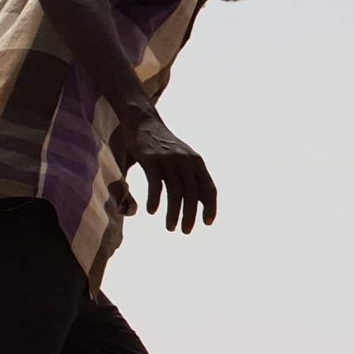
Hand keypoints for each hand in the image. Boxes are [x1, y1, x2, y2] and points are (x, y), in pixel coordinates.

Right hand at [117, 112, 217, 233]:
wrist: (142, 121)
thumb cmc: (163, 146)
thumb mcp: (183, 159)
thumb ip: (192, 177)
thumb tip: (201, 203)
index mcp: (197, 162)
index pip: (209, 189)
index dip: (210, 207)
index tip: (207, 223)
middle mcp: (186, 161)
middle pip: (192, 194)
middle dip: (190, 216)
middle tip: (186, 231)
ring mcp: (168, 160)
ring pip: (176, 192)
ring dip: (174, 213)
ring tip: (171, 228)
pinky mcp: (150, 160)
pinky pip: (156, 185)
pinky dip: (155, 200)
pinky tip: (152, 211)